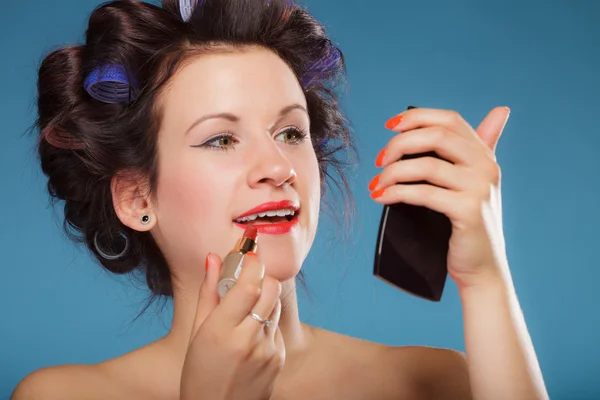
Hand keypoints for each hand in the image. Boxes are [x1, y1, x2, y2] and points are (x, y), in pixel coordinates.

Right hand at [180, 252, 284, 399]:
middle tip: (248, 278)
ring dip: (264, 298)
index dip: (252, 263)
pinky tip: (250, 335)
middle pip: (270, 289)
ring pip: (275, 305)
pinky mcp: (279, 359)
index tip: (248, 254)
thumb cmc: (199, 374)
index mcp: (220, 331)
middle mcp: (247, 340)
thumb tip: (212, 258)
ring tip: (245, 311)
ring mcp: (267, 350)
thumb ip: (207, 293)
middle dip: (261, 277)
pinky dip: (266, 322)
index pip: (248, 284)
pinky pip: (277, 327)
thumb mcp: (195, 334)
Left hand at [369, 107, 510, 288]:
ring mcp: (480, 188)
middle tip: (379, 160)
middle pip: (436, 136)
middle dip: (400, 144)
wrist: (482, 268)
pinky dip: (397, 193)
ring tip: (376, 183)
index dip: (416, 117)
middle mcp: (486, 167)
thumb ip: (475, 151)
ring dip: (393, 172)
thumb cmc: (466, 225)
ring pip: (426, 166)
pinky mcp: (469, 211)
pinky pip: (424, 193)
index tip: (389, 126)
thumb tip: (500, 111)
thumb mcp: (472, 182)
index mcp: (484, 155)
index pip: (450, 119)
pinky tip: (381, 197)